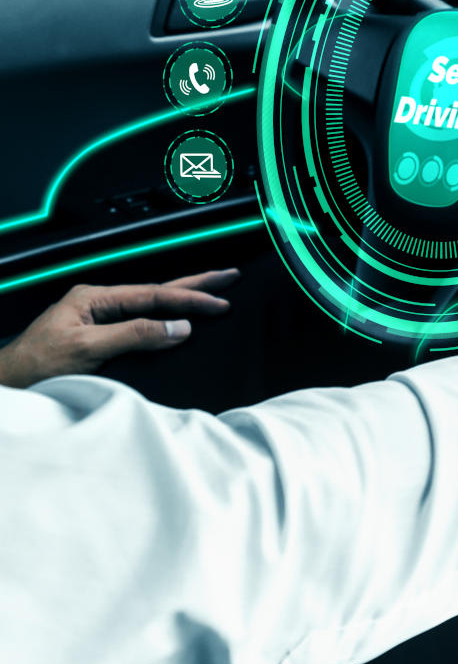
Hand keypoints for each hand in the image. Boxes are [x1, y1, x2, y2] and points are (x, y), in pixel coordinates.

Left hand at [0, 268, 239, 389]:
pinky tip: (178, 317)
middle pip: (157, 291)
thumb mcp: (86, 349)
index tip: (219, 304)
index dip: (188, 299)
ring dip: (184, 298)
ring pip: (151, 305)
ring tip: (213, 290)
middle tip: (230, 276)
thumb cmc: (35, 368)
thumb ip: (134, 335)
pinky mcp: (99, 337)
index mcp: (95, 299)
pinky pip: (141, 322)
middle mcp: (98, 304)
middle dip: (195, 284)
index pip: (153, 295)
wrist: (7, 387)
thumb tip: (178, 327)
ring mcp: (98, 319)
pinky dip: (166, 317)